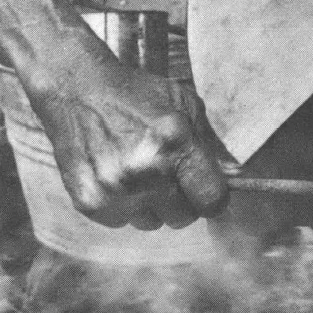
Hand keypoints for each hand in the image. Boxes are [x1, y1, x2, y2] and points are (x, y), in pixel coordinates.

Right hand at [32, 56, 227, 230]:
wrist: (77, 90)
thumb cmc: (137, 96)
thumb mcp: (184, 104)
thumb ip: (209, 145)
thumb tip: (235, 179)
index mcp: (174, 143)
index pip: (212, 200)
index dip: (213, 197)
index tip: (207, 190)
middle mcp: (146, 171)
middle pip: (183, 217)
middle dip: (181, 199)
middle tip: (168, 175)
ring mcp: (116, 191)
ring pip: (152, 222)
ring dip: (151, 204)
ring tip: (138, 171)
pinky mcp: (90, 204)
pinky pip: (122, 222)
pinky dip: (123, 205)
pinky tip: (116, 175)